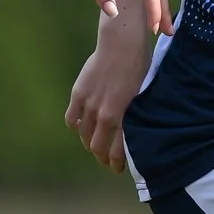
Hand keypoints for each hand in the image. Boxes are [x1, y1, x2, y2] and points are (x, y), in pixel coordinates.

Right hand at [64, 16, 156, 171]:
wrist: (122, 45)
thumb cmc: (139, 68)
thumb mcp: (142, 97)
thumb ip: (134, 117)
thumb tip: (131, 133)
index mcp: (123, 118)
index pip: (116, 152)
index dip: (115, 163)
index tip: (117, 168)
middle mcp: (104, 116)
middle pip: (97, 148)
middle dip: (102, 157)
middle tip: (106, 160)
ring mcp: (89, 106)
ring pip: (84, 136)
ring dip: (88, 143)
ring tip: (93, 144)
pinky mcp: (78, 95)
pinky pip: (71, 119)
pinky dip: (75, 126)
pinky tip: (80, 126)